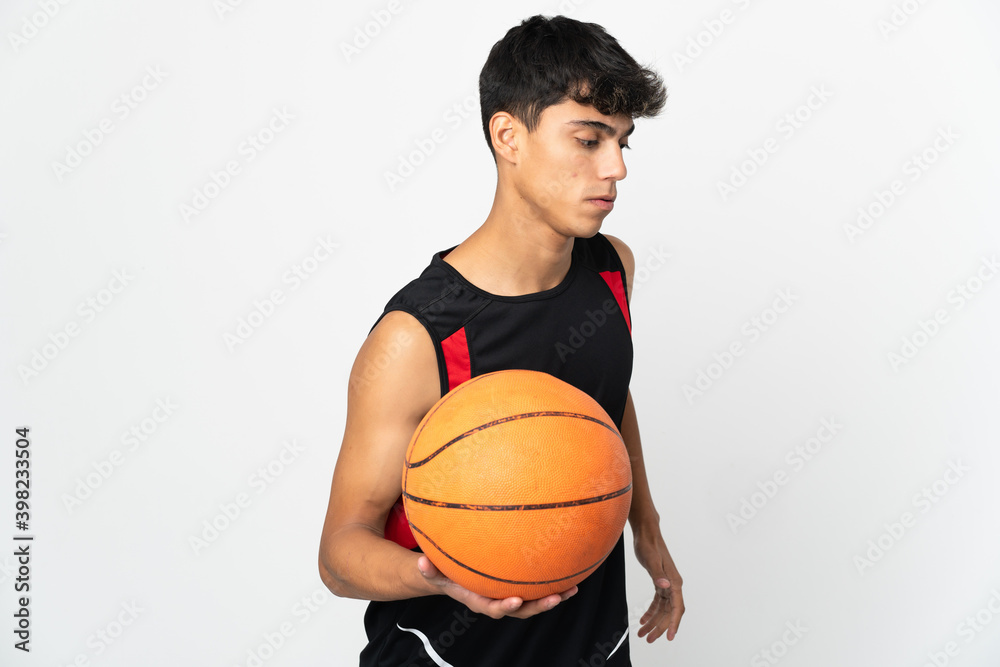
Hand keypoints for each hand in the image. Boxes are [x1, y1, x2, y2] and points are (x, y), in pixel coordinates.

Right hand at [417, 556, 577, 618]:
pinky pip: (534, 587)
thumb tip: (420, 562)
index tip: (516, 601)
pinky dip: (551, 583)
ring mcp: (508, 595)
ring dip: (552, 598)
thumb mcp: (433, 572)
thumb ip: (427, 570)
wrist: (453, 578)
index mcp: (478, 599)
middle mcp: (496, 601)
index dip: (505, 607)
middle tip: (554, 598)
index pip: (492, 608)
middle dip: (537, 606)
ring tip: (571, 590)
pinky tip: (568, 572)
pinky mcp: (516, 587)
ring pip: (532, 601)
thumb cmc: (444, 574)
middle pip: (520, 610)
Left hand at [633, 528, 683, 641]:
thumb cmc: (648, 545)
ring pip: (663, 609)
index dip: (674, 624)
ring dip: (654, 622)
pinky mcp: (660, 582)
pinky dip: (651, 612)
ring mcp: (667, 584)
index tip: (670, 638)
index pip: (677, 608)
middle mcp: (673, 585)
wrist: (646, 533)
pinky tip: (643, 619)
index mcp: (674, 582)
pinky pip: (657, 602)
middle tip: (648, 639)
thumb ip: (657, 574)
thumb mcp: (651, 560)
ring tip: (642, 634)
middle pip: (669, 612)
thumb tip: (665, 587)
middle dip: (660, 627)